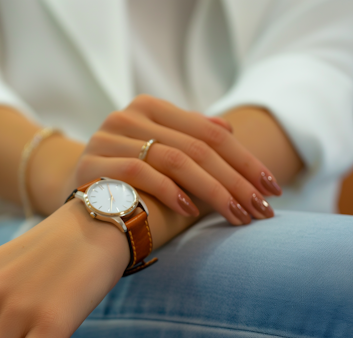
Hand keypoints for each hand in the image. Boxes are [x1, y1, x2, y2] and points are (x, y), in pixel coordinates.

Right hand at [68, 95, 281, 225]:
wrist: (81, 199)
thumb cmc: (128, 181)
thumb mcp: (161, 154)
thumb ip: (190, 139)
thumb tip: (230, 130)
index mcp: (150, 107)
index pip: (209, 132)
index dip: (245, 160)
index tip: (272, 187)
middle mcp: (128, 116)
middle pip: (197, 147)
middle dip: (236, 180)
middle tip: (261, 208)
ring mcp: (108, 137)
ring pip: (174, 159)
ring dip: (212, 191)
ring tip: (236, 214)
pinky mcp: (92, 163)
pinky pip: (139, 174)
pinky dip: (169, 192)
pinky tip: (191, 212)